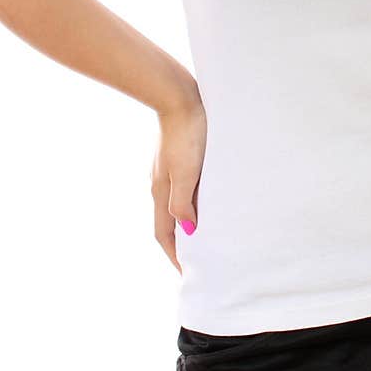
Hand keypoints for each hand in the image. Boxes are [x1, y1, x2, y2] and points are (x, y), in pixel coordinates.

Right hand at [151, 96, 206, 272]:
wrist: (177, 96)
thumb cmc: (186, 133)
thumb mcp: (186, 171)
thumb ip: (184, 202)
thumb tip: (189, 231)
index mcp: (161, 192)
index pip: (165, 234)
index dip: (175, 256)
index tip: (187, 274)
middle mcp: (161, 184)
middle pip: (170, 222)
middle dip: (182, 243)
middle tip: (200, 259)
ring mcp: (168, 170)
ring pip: (178, 204)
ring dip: (190, 221)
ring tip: (208, 233)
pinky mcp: (179, 156)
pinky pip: (185, 188)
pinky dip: (194, 201)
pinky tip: (209, 198)